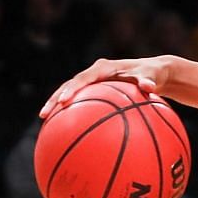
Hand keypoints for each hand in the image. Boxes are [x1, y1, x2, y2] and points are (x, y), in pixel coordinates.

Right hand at [39, 55, 180, 118]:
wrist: (153, 72)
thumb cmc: (153, 74)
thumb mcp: (153, 76)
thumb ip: (148, 81)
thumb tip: (149, 87)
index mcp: (104, 68)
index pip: (83, 78)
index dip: (72, 89)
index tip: (64, 102)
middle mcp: (94, 73)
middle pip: (68, 85)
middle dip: (55, 99)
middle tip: (44, 114)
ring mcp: (92, 82)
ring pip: (69, 92)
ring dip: (56, 105)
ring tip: (44, 121)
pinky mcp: (94, 91)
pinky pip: (79, 101)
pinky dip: (70, 112)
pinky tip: (63, 129)